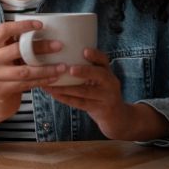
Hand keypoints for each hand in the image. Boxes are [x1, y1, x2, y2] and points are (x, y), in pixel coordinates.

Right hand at [0, 20, 65, 119]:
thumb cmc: (7, 71)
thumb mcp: (7, 55)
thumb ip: (17, 44)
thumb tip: (46, 32)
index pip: (4, 30)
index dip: (22, 25)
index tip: (41, 25)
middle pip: (16, 50)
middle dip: (40, 47)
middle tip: (59, 46)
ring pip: (24, 71)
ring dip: (46, 69)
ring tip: (62, 66)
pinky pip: (25, 84)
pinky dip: (42, 81)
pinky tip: (54, 78)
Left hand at [44, 48, 168, 140]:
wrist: (117, 117)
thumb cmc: (103, 93)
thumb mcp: (101, 80)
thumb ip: (89, 70)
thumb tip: (62, 57)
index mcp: (108, 72)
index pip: (104, 61)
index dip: (95, 55)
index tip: (85, 51)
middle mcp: (110, 83)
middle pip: (100, 74)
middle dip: (84, 71)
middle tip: (70, 69)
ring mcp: (106, 97)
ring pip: (85, 91)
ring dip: (66, 88)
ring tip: (51, 84)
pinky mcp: (100, 109)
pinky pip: (80, 103)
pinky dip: (66, 99)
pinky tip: (54, 94)